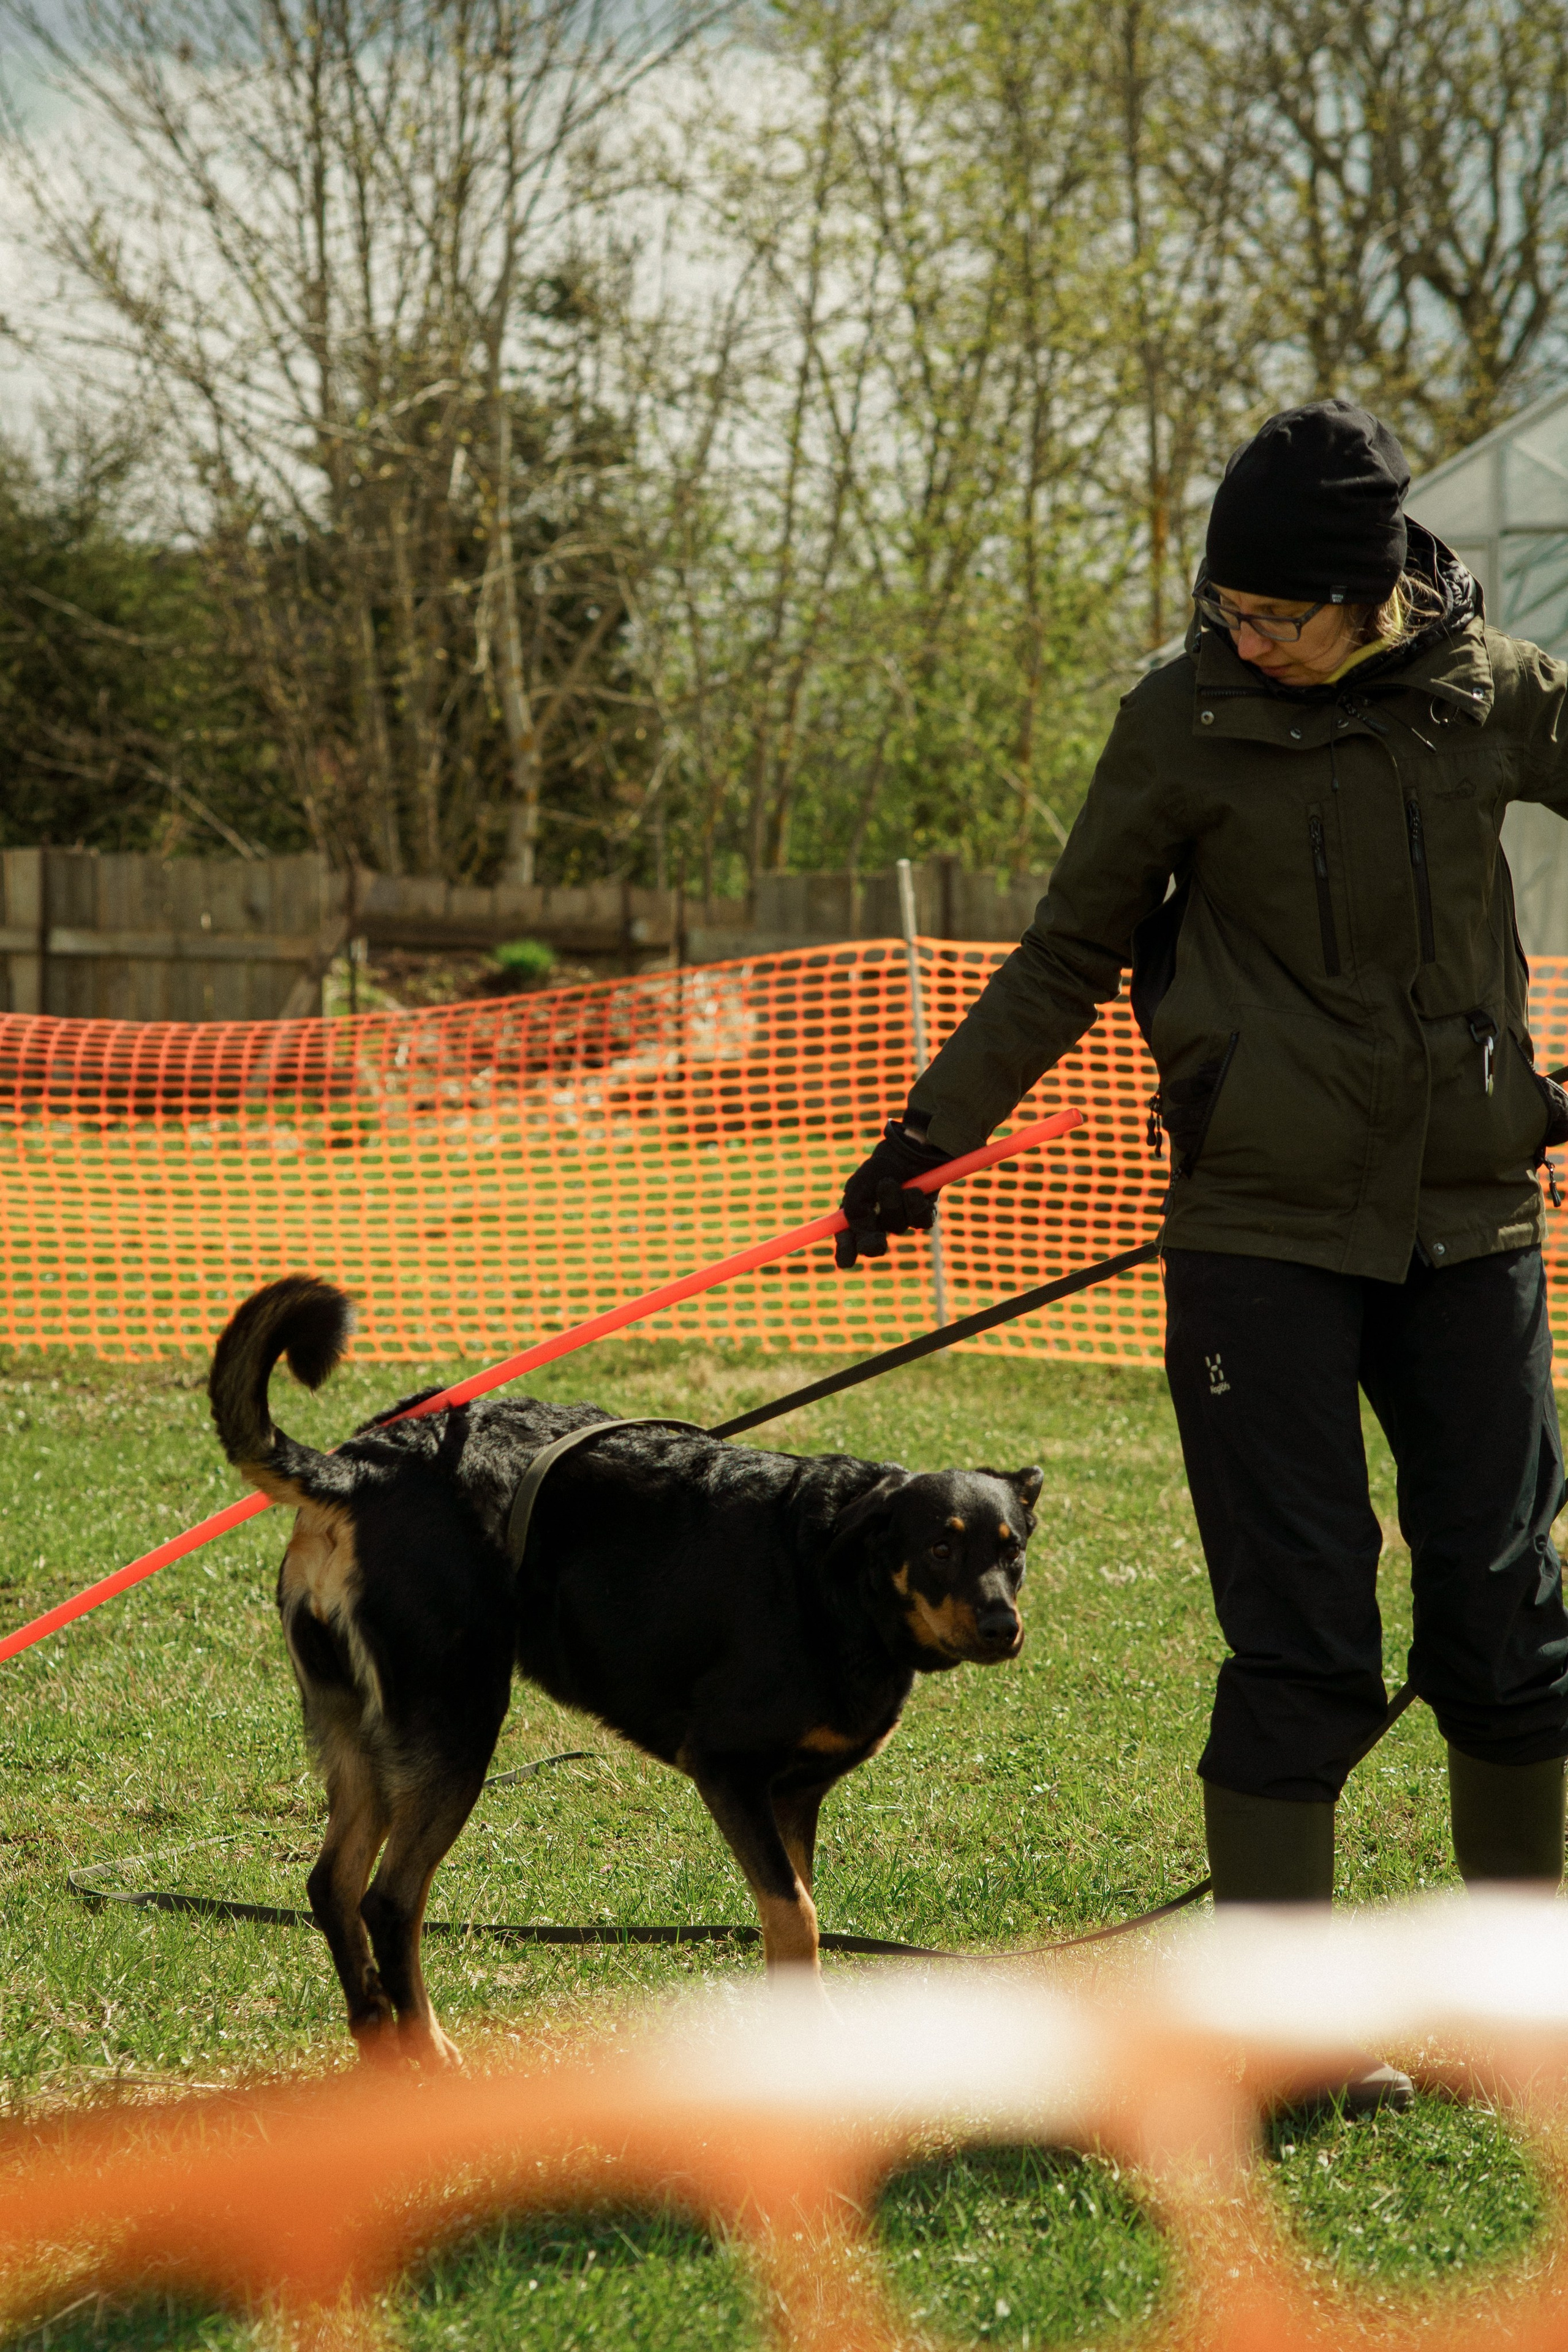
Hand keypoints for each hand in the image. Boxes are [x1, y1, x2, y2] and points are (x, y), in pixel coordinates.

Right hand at [834, 1119, 949, 1268]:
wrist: (911, 1147)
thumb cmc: (881, 1166)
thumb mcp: (859, 1185)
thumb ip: (854, 1211)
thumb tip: (856, 1235)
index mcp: (858, 1215)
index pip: (849, 1240)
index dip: (846, 1252)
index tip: (845, 1261)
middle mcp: (879, 1221)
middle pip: (873, 1247)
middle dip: (872, 1244)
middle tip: (876, 1241)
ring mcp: (902, 1219)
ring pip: (897, 1226)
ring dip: (892, 1204)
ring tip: (891, 1182)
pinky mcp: (924, 1214)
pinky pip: (920, 1221)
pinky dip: (915, 1204)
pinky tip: (913, 1189)